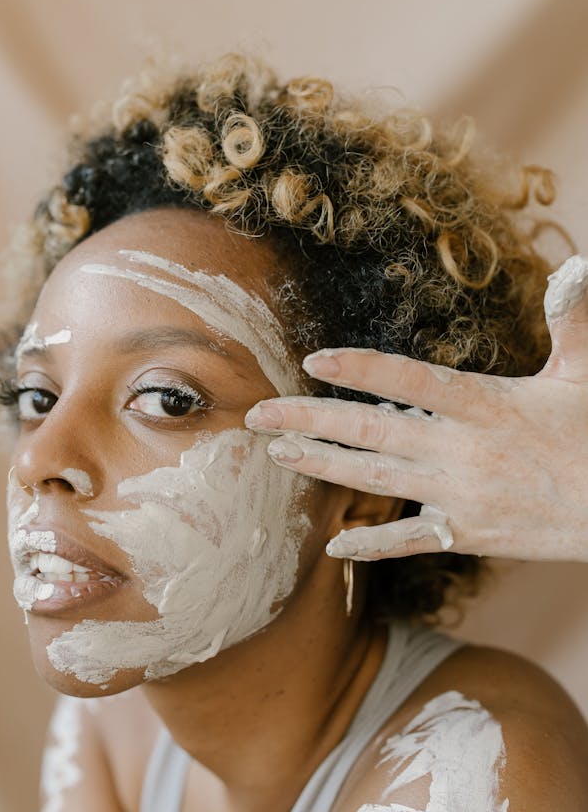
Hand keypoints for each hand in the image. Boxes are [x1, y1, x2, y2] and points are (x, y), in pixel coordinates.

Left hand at [245, 256, 587, 562]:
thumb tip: (578, 266)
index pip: (410, 380)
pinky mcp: (467, 534)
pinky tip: (332, 545)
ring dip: (322, 466)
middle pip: (371, 430)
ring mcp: (460, 496)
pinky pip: (408, 540)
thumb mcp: (585, 371)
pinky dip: (370, 545)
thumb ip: (573, 318)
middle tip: (257, 415)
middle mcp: (462, 450)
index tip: (313, 362)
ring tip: (276, 453)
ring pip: (376, 480)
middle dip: (309, 421)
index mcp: (484, 404)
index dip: (361, 370)